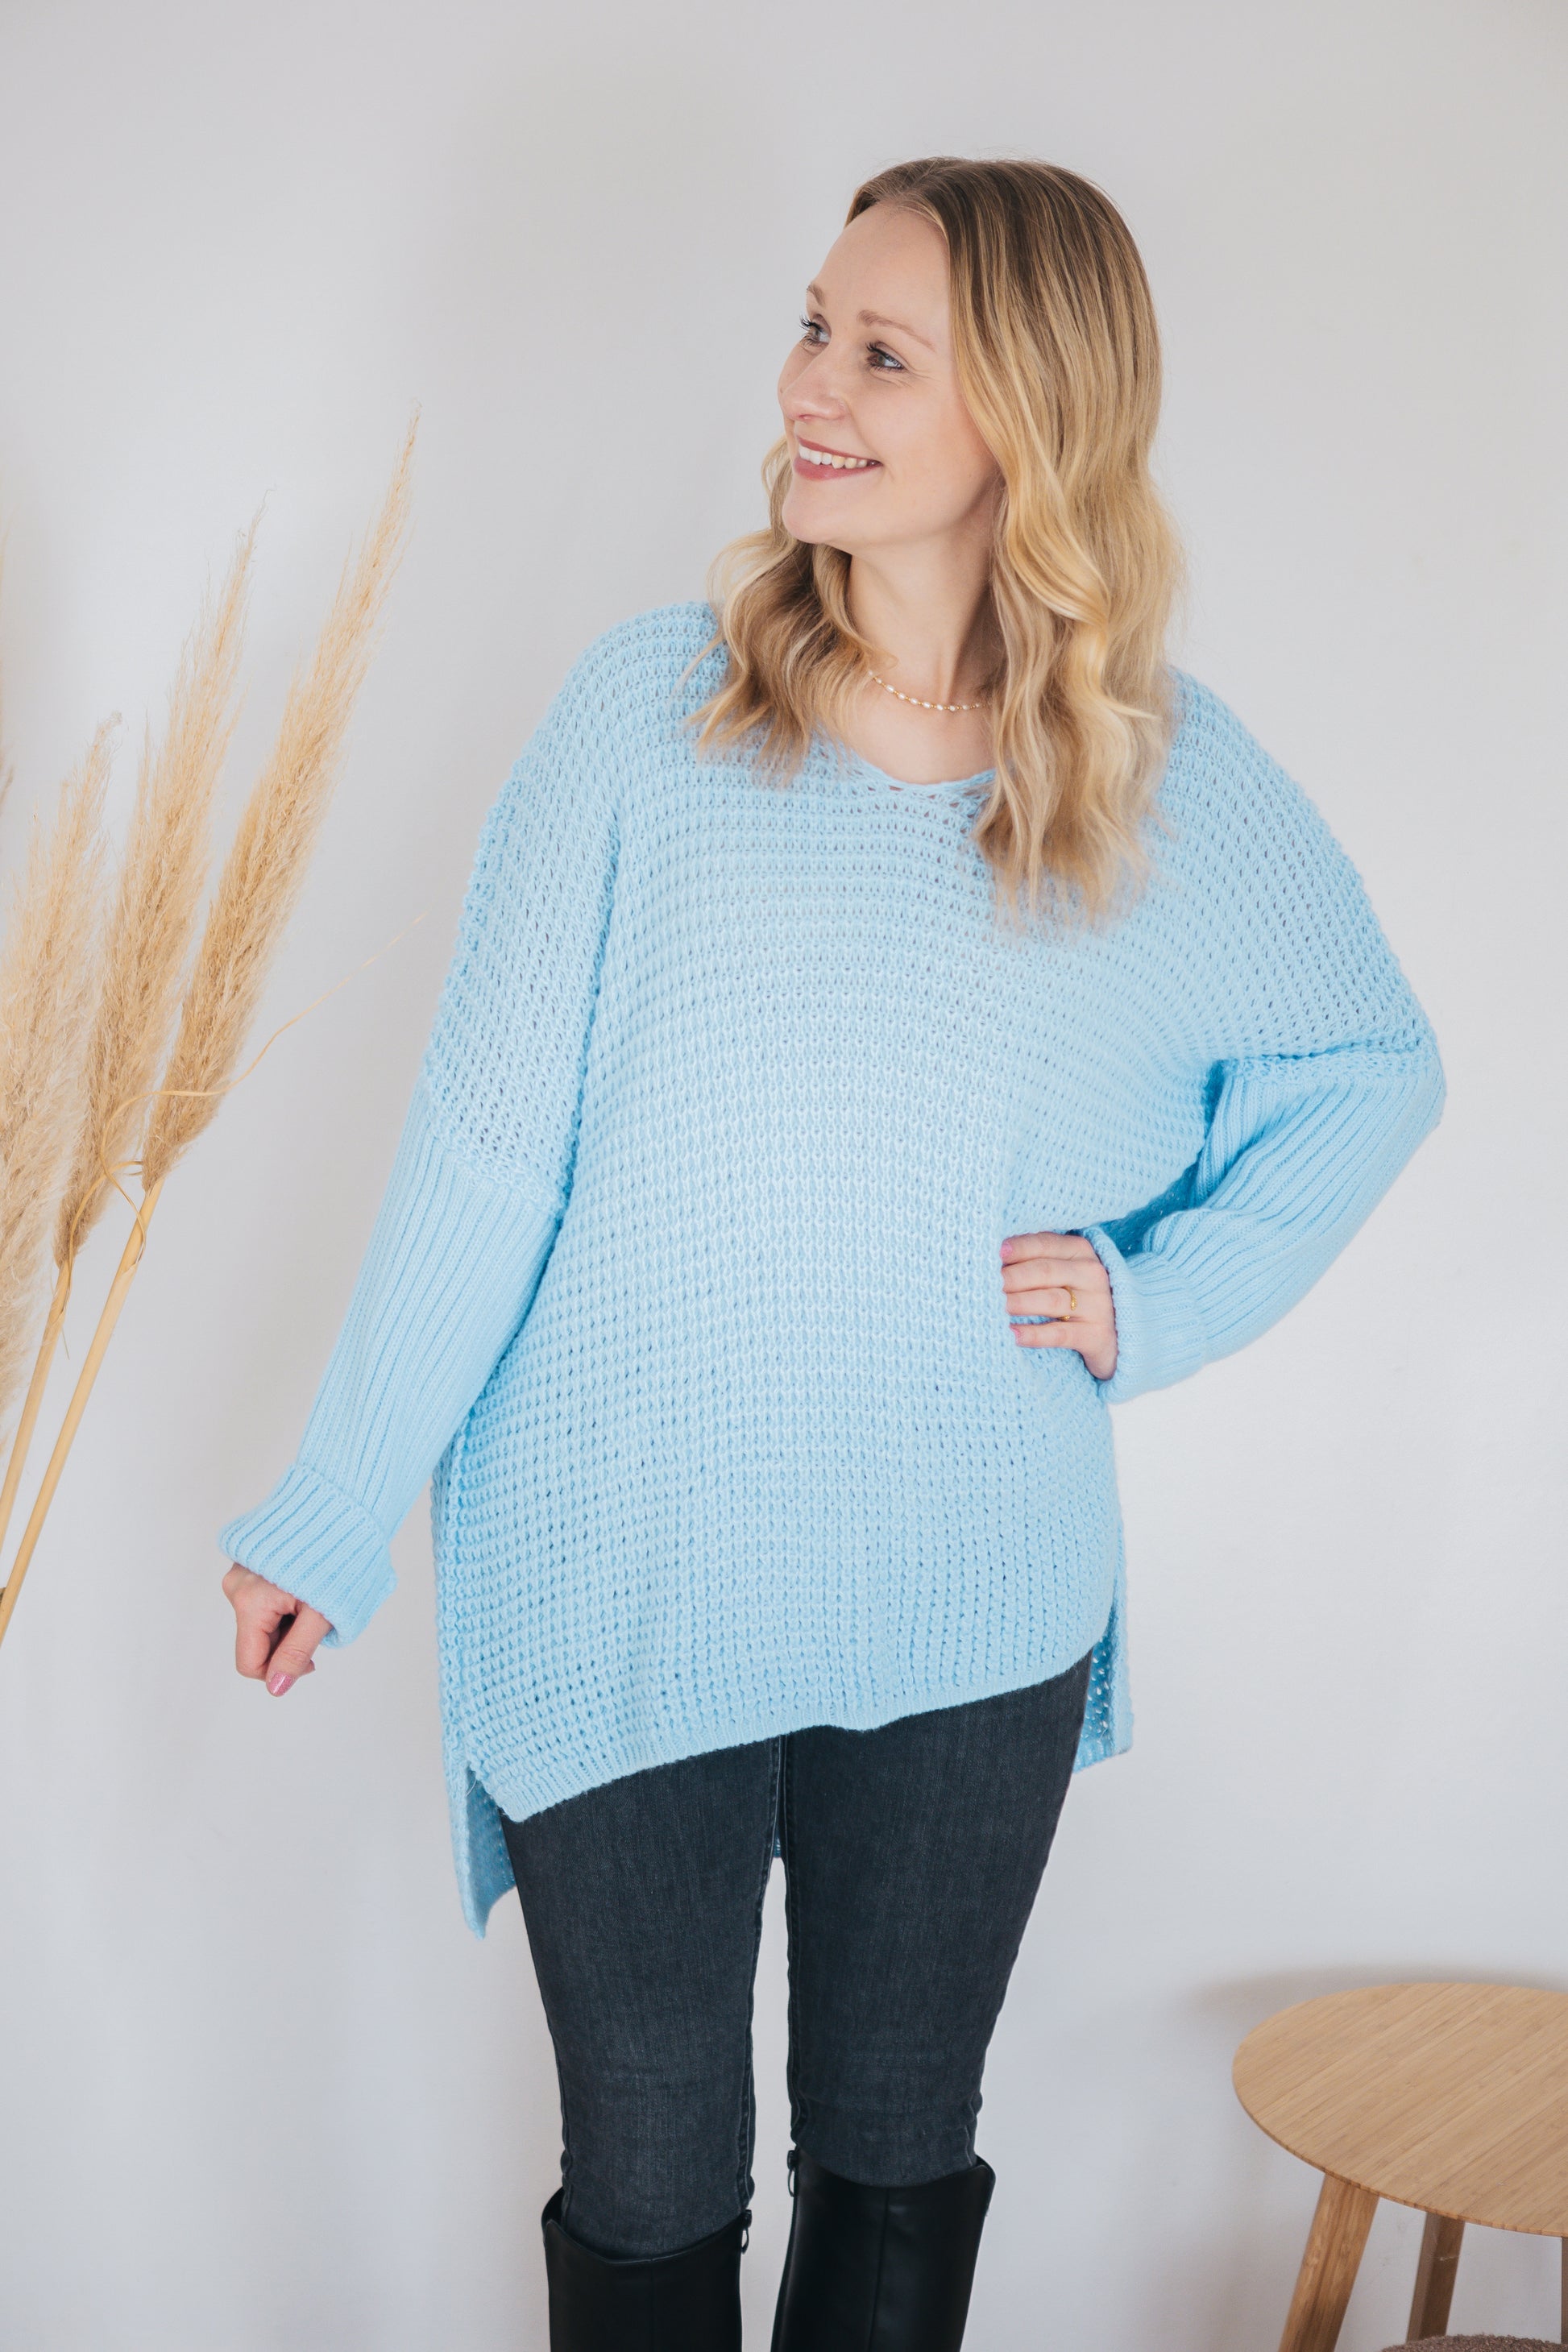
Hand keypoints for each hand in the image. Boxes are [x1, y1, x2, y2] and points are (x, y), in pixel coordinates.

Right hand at [222, 1563, 332, 1696]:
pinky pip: (263, 1599)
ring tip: (314, 1596)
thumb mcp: (321, 1614)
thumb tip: (275, 1687)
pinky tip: (305, 1585)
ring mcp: (241, 1572)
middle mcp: (236, 1586)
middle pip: (257, 1640)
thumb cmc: (337, 1558)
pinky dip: (285, 1603)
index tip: (312, 1659)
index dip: (280, 1670)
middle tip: (319, 1618)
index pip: (249, 1663)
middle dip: (288, 1640)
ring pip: (262, 1621)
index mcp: (249, 1601)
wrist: (341, 1505)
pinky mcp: (250, 1562)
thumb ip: (296, 1652)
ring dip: (288, 1621)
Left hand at [999, 1230, 1117, 1380]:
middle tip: (982, 1284)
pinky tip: (1012, 1334)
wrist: (1125, 1333)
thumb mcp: (1065, 1271)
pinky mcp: (1097, 1335)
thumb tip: (992, 1256)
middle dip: (1010, 1277)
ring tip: (991, 1307)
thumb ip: (1036, 1259)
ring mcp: (1098, 1305)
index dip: (1016, 1248)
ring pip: (1050, 1300)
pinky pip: (1060, 1334)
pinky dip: (1034, 1334)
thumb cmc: (1079, 1296)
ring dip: (1017, 1303)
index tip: (990, 1253)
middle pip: (1043, 1271)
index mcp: (1081, 1251)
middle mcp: (1092, 1274)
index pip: (1044, 1243)